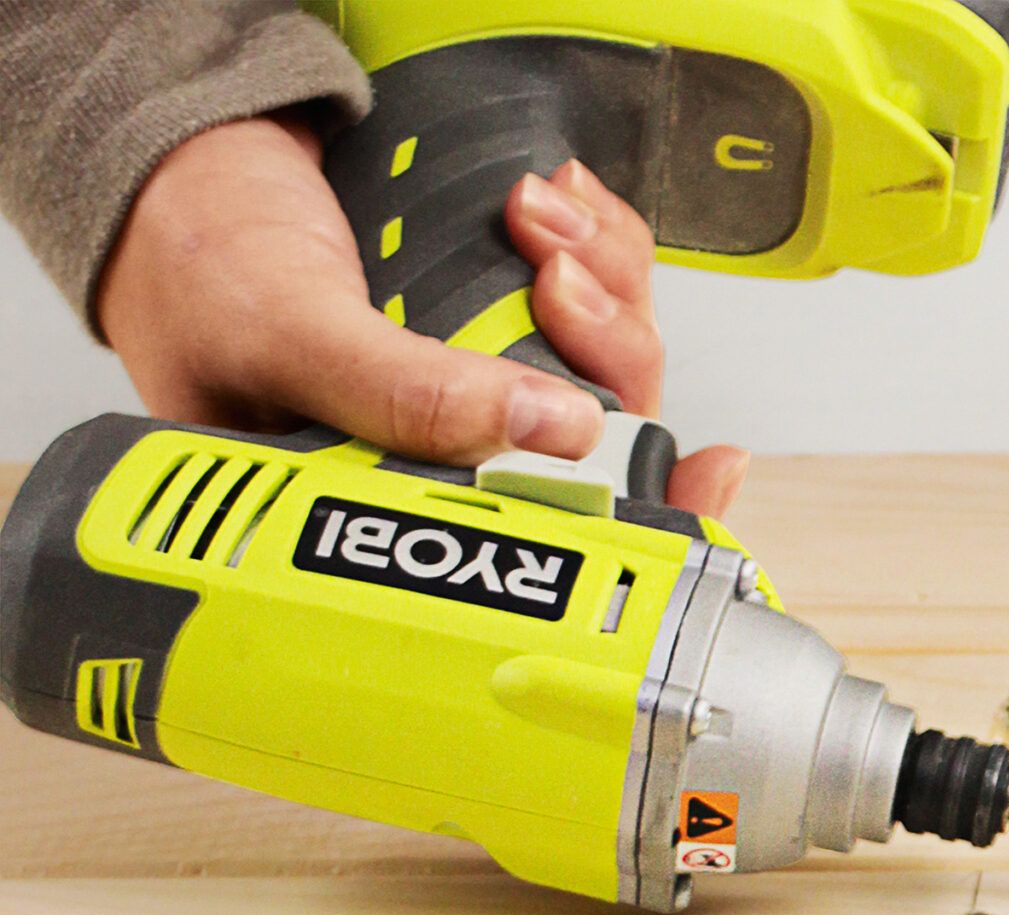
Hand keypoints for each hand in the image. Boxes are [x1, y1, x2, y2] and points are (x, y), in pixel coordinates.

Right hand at [97, 115, 747, 517]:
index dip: (645, 522)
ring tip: (535, 223)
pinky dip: (594, 238)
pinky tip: (553, 206)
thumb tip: (552, 429)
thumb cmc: (191, 257)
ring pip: (612, 361)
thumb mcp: (287, 331)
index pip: (551, 546)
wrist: (173, 144)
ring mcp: (483, 379)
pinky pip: (594, 284)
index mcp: (400, 511)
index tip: (704, 476)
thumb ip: (407, 394)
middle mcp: (456, 458)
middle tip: (559, 289)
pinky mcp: (502, 302)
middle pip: (607, 448)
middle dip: (614, 360)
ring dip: (605, 284)